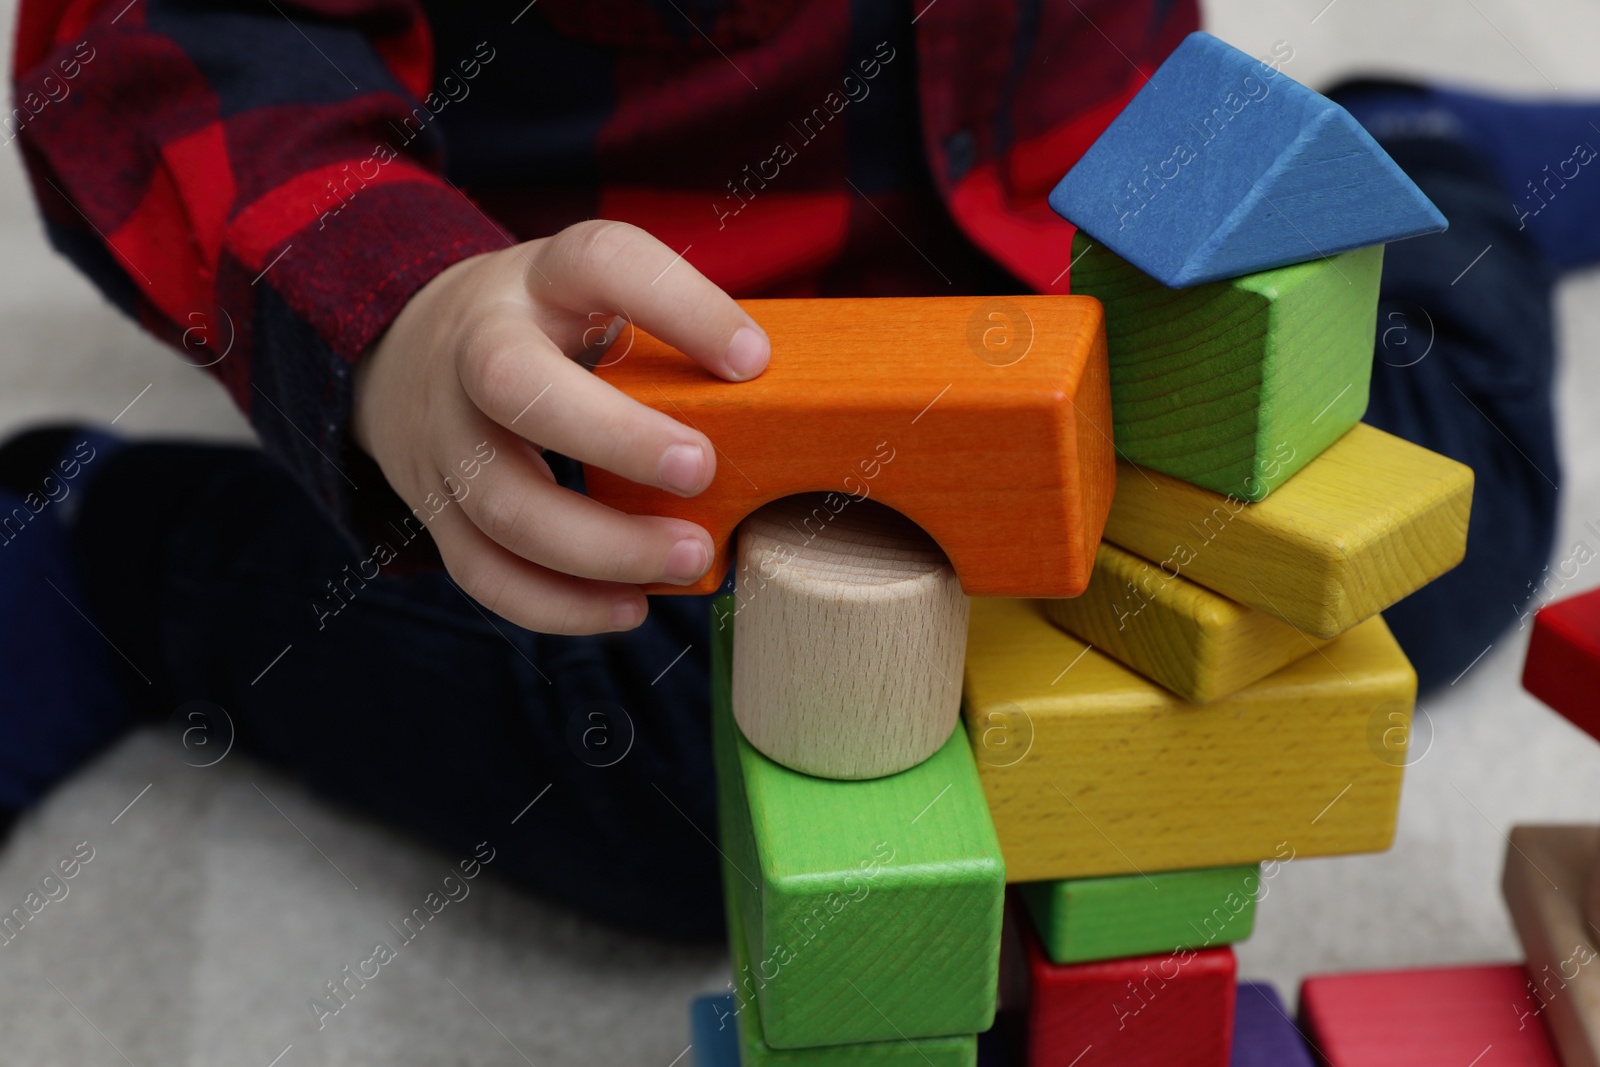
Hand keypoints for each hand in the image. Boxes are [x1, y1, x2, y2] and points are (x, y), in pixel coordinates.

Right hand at [351, 220, 769, 634]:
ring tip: (689, 557)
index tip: (753, 361)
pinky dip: (558, 605)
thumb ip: (670, 331)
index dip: (679, 305)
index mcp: (539, 280)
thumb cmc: (546, 329)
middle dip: (615, 438)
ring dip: (602, 546)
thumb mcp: (596, 294)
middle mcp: (474, 348)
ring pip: (502, 502)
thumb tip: (778, 406)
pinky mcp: (435, 508)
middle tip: (703, 470)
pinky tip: (629, 607)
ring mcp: (443, 434)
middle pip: (514, 386)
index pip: (603, 262)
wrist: (408, 354)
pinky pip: (483, 572)